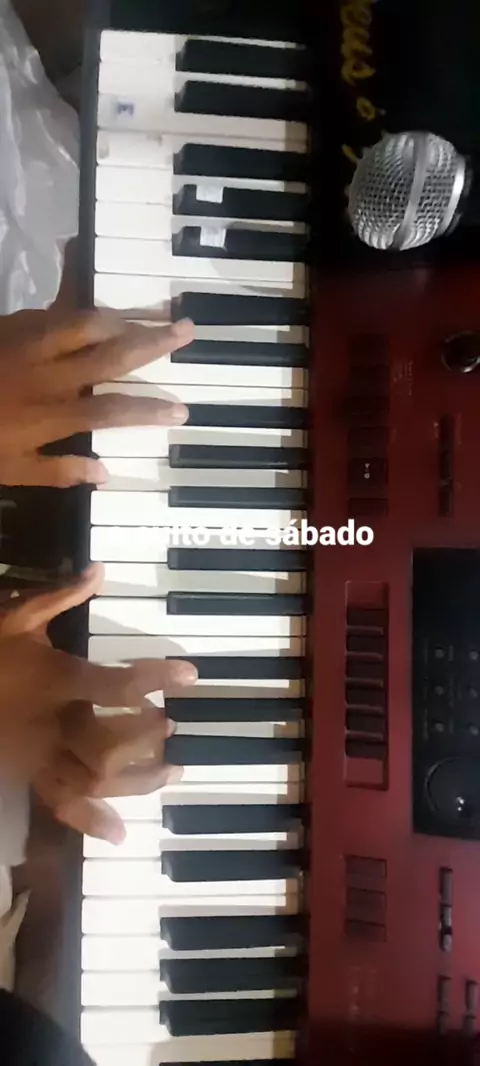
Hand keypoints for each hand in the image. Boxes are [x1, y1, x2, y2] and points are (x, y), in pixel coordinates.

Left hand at [0, 308, 192, 487]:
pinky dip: (80, 314)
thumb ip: (58, 470)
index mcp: (51, 414)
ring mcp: (28, 343)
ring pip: (86, 321)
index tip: (181, 410)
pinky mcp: (11, 325)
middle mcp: (49, 374)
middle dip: (152, 342)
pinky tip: (93, 314)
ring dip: (121, 317)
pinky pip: (54, 313)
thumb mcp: (11, 471)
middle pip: (111, 354)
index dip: (149, 409)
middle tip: (185, 329)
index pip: (113, 410)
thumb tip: (104, 472)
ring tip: (148, 314)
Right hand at [0, 565, 195, 841]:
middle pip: (108, 743)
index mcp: (53, 680)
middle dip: (144, 736)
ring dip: (136, 781)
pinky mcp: (27, 777)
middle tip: (169, 724)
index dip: (156, 678)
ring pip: (92, 781)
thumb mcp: (15, 616)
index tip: (190, 674)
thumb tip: (100, 569)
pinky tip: (118, 832)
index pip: (114, 683)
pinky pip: (60, 806)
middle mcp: (50, 724)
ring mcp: (37, 756)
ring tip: (171, 772)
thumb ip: (60, 595)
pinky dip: (90, 822)